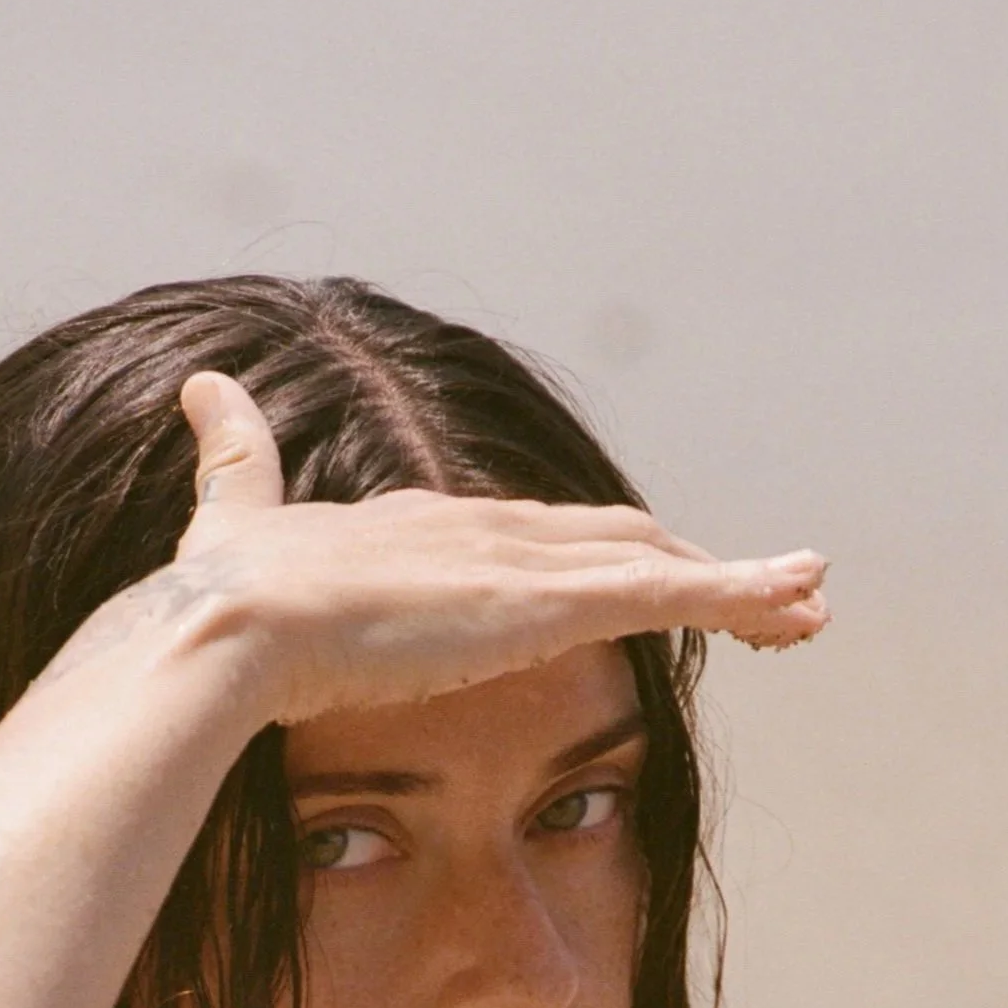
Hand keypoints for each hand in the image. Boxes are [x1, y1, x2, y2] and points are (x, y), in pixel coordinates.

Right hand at [169, 371, 829, 724]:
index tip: (648, 577)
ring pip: (660, 562)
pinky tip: (796, 612)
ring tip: (807, 607)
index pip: (543, 536)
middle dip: (689, 565)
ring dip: (740, 583)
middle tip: (759, 592)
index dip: (605, 555)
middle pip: (617, 539)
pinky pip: (671, 595)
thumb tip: (201, 387)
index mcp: (431, 526)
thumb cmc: (232, 589)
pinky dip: (741, 596)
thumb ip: (235, 457)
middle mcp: (490, 529)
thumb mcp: (236, 515)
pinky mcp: (547, 597)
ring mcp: (522, 560)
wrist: (236, 620)